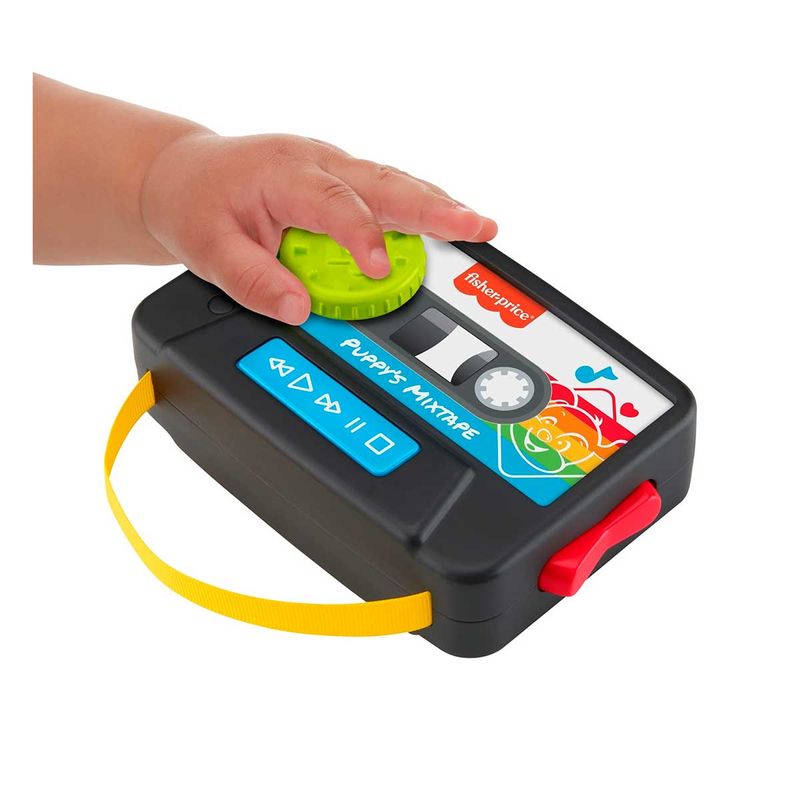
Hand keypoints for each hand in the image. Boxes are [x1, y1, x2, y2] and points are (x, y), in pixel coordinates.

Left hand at [140, 133, 496, 323]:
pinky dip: (421, 208)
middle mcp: (320, 165)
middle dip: (435, 208)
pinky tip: (447, 225)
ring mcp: (336, 170)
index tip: (381, 272)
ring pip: (396, 184)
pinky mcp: (344, 182)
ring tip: (479, 228)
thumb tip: (297, 310)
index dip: (363, 237)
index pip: (335, 204)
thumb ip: (251, 280)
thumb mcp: (207, 248)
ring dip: (438, 206)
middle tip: (477, 228)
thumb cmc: (198, 201)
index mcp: (286, 173)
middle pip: (387, 184)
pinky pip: (388, 193)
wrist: (187, 173)